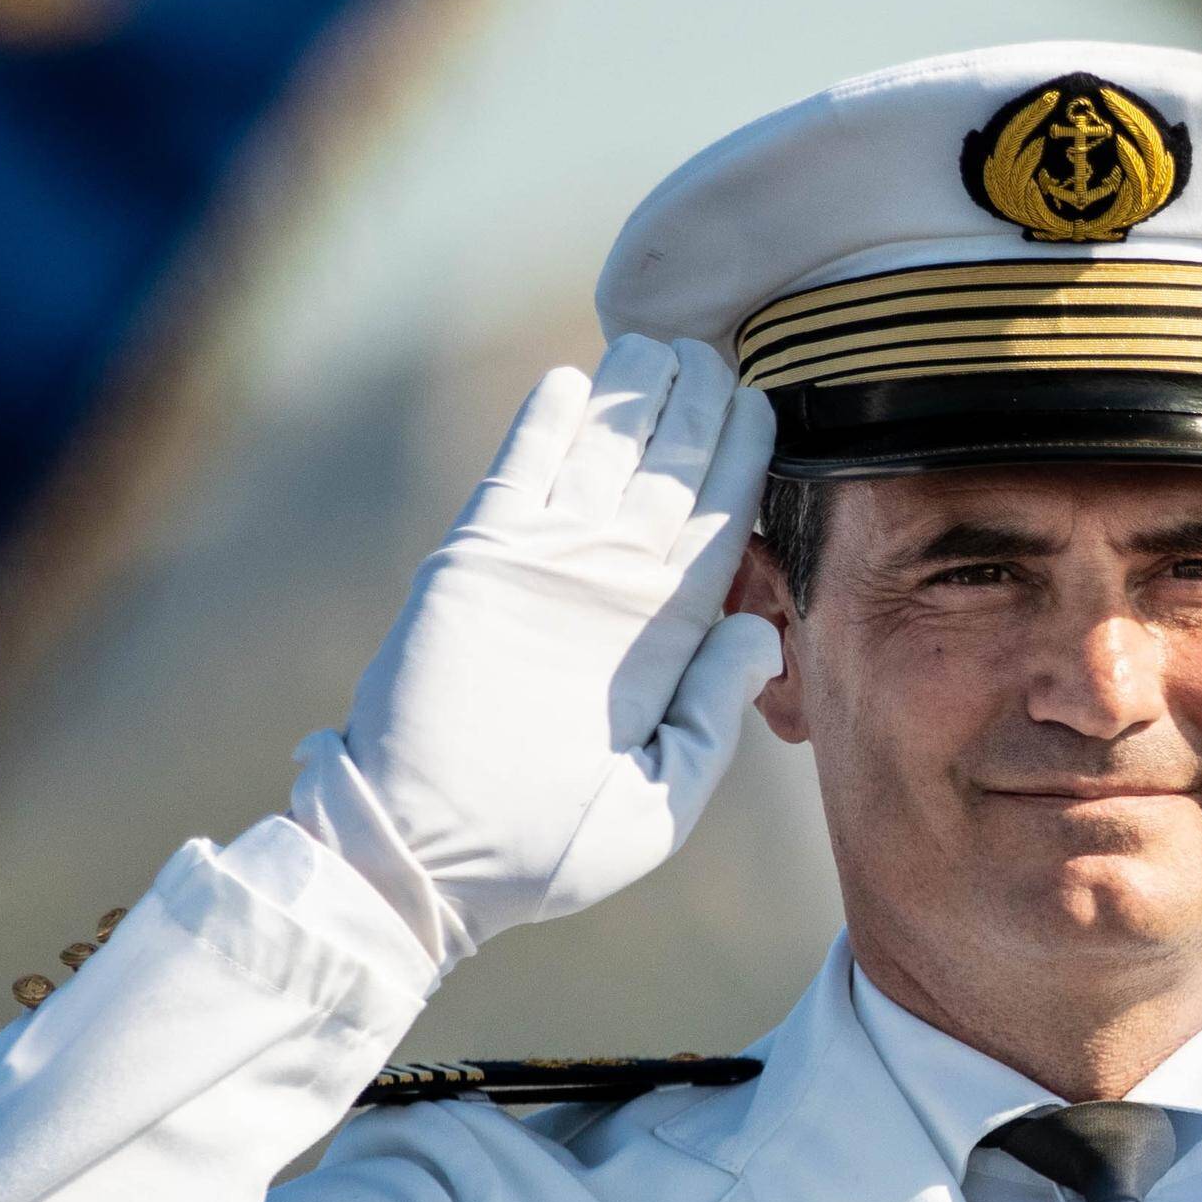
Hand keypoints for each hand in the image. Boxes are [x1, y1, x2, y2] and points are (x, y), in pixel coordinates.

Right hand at [300, 335, 778, 968]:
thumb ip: (713, 712)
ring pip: (601, 462)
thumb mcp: (659, 797)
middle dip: (698, 415)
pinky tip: (577, 379)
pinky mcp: (478, 562)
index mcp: (662, 640)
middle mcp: (610, 592)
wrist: (430, 858)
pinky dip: (546, 427)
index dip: (744, 470)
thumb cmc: (545, 850)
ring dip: (633, 402)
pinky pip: (519, 476)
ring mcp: (545, 569)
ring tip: (667, 344)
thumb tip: (762, 630)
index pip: (720, 534)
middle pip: (669, 480)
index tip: (772, 410)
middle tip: (724, 352)